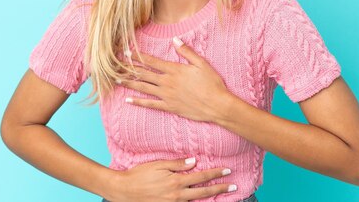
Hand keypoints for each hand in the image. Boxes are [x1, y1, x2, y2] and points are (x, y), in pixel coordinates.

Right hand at [106, 157, 235, 201]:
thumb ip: (177, 164)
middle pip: (204, 191)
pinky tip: (201, 201)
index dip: (216, 174)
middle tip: (234, 185)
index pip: (201, 177)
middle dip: (220, 188)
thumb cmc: (139, 175)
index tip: (228, 171)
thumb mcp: (158, 164)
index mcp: (176, 181)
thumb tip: (194, 161)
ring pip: (197, 201)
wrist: (124, 191)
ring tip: (223, 194)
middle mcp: (177, 195)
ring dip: (211, 198)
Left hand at [122, 37, 230, 121]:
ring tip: (116, 79)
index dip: (137, 56)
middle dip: (128, 68)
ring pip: (143, 88)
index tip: (126, 52)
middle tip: (114, 64)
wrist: (217, 105)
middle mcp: (167, 82)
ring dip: (129, 83)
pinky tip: (128, 100)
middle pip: (143, 73)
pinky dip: (138, 102)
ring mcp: (167, 95)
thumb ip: (186, 52)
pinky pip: (150, 104)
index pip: (151, 61)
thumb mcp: (202, 63)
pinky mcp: (169, 107)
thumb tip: (174, 40)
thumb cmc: (212, 83)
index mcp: (174, 70)